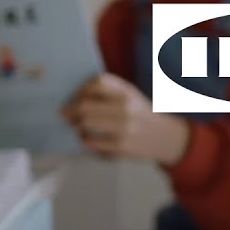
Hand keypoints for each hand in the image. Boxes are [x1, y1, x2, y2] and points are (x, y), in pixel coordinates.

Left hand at [61, 73, 190, 165]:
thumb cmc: (140, 113)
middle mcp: (126, 107)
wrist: (165, 137)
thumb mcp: (130, 94)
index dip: (80, 90)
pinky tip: (85, 138)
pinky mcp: (122, 146)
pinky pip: (92, 142)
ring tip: (75, 126)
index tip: (74, 97)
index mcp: (127, 91)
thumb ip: (107, 90)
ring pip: (86, 124)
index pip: (97, 83)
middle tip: (64, 114)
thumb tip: (74, 95)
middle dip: (70, 111)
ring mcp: (124, 127)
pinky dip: (84, 140)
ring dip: (76, 125)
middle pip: (85, 106)